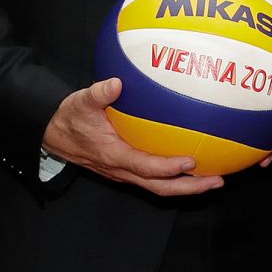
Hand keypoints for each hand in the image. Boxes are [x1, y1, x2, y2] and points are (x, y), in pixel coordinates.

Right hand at [41, 78, 224, 195]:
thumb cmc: (70, 118)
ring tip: (214, 179)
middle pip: (160, 187)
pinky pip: (154, 179)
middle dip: (189, 188)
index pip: (145, 167)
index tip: (191, 161)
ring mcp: (125, 173)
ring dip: (186, 187)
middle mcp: (122, 170)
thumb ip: (99, 93)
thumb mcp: (80, 102)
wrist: (54, 135)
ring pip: (158, 187)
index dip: (169, 167)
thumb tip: (117, 83)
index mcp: (113, 155)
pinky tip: (191, 167)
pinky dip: (174, 177)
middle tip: (217, 182)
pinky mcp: (127, 169)